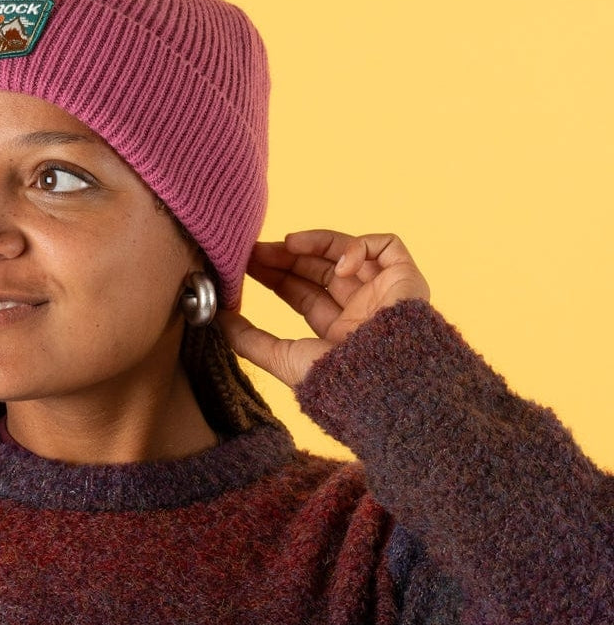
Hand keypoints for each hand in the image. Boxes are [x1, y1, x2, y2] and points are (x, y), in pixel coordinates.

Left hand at [216, 230, 430, 388]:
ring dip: (315, 243)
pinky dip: (359, 248)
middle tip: (255, 249)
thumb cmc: (334, 379)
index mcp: (336, 331)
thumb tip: (218, 319)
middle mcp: (360, 310)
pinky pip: (387, 246)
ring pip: (347, 252)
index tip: (248, 263)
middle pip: (320, 270)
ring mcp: (383, 293)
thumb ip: (249, 341)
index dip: (276, 274)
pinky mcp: (406, 278)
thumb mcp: (282, 359)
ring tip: (287, 244)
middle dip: (286, 257)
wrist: (380, 381)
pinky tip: (340, 265)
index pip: (302, 292)